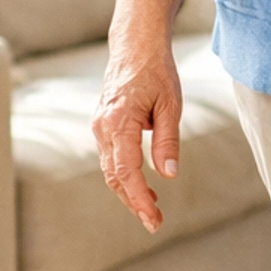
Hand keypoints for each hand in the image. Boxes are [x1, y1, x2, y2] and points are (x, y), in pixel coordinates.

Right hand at [93, 31, 181, 233]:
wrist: (135, 47)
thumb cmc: (156, 72)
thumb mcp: (170, 105)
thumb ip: (167, 141)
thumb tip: (168, 174)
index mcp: (119, 122)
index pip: (126, 171)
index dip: (139, 198)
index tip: (153, 217)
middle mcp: (103, 127)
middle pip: (114, 176)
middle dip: (133, 202)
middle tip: (154, 223)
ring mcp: (100, 127)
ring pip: (110, 170)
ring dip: (128, 192)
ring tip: (152, 211)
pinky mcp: (103, 127)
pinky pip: (111, 158)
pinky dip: (125, 176)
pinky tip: (144, 187)